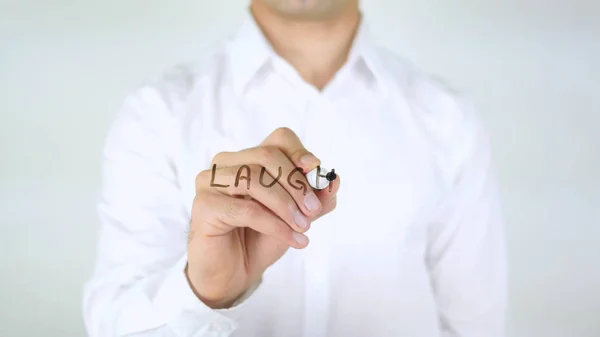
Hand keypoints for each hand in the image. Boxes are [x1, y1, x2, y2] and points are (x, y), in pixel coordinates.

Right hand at [186, 127, 339, 308]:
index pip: (278, 139)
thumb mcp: (296, 217)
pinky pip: (245, 209)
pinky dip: (275, 224)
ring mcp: (210, 182)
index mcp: (249, 158)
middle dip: (296, 183)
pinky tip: (293, 239)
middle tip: (313, 211)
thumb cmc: (261, 239)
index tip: (316, 169)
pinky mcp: (203, 205)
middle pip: (266, 155)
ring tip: (303, 228)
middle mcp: (227, 164)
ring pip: (254, 179)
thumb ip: (316, 199)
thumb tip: (333, 180)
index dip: (299, 151)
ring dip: (285, 205)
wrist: (234, 274)